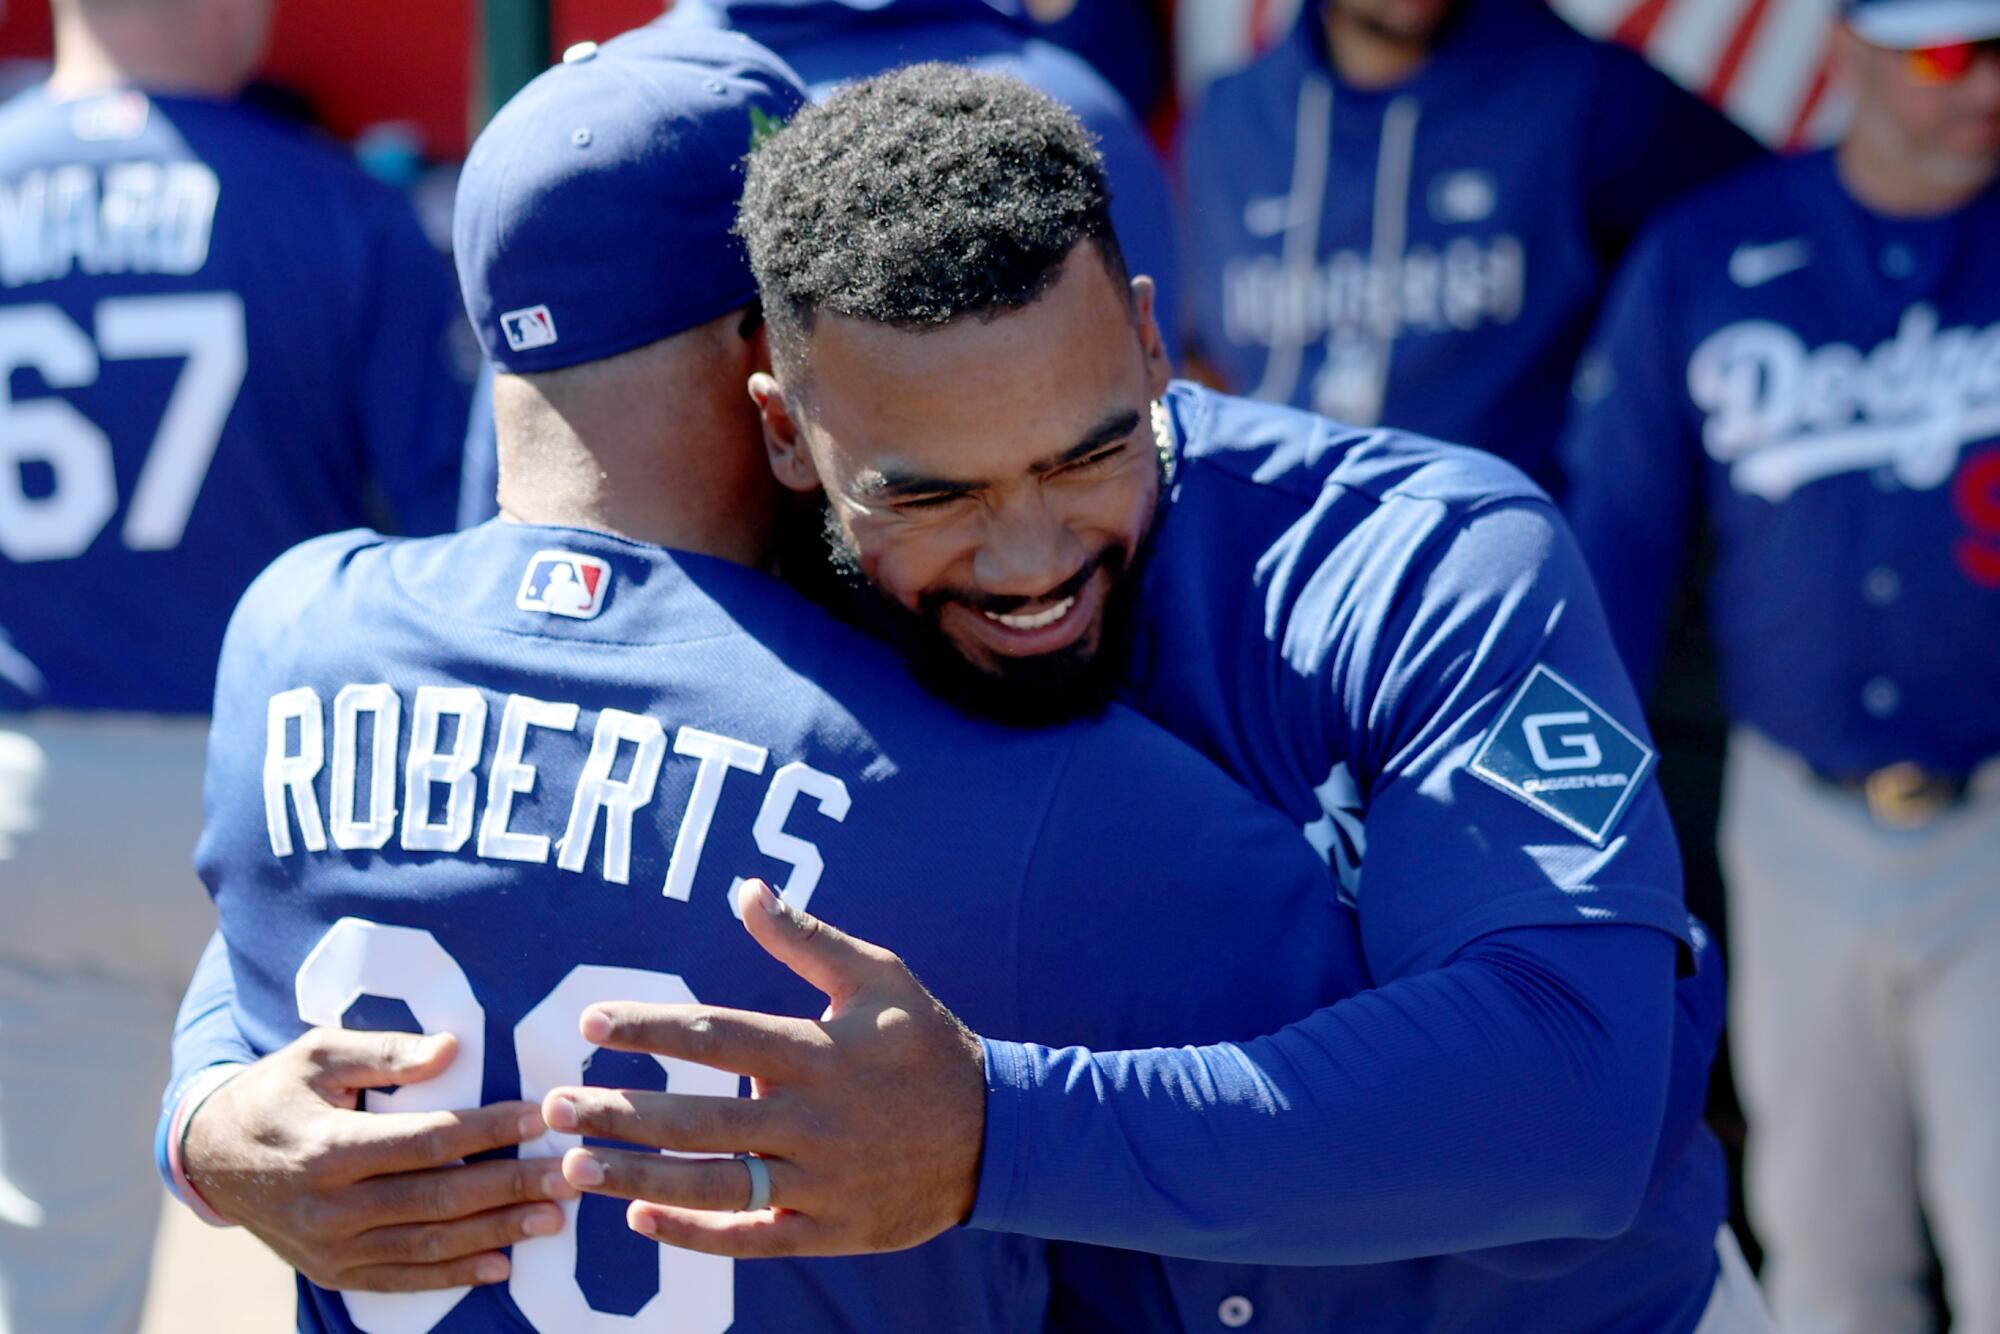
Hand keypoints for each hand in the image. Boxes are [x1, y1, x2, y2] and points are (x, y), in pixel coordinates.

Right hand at [183, 1028, 575, 1290]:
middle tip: (572, 1175)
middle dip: (512, 1186)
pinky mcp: (333, 1274)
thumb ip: (385, 1052)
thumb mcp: (319, 1055)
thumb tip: (451, 1049)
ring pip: (428, 1245)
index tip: (542, 1115)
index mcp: (328, 1147)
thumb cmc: (279, 1091)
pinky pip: (402, 1280)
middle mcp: (330, 1207)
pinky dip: (454, 1276)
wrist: (211, 1157)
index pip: (428, 1140)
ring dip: (497, 1232)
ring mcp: (331, 1249)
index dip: (489, 1129)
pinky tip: (502, 1266)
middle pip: (439, 1198)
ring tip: (554, 1217)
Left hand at [542, 878, 985, 1257]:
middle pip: (698, 1118)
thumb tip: (745, 888)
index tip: (591, 1023)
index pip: (717, 1035)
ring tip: (574, 1169)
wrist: (997, 1134)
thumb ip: (806, 940)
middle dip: (619, 1113)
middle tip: (554, 1108)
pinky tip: (639, 1219)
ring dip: (638, 1177)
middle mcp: (812, 1118)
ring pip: (714, 1184)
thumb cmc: (926, 1045)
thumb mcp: (878, 977)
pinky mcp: (828, 1229)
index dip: (650, 1029)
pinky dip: (693, 1234)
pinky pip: (750, 1238)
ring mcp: (819, 1180)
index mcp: (818, 1050)